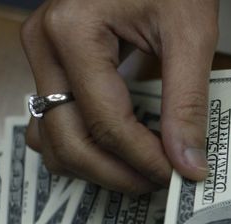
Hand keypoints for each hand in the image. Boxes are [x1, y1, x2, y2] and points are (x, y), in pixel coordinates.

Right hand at [20, 0, 218, 193]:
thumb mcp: (190, 34)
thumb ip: (188, 103)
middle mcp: (43, 46)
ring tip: (143, 170)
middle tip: (160, 183)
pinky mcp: (50, 64)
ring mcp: (40, 55)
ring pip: (51, 139)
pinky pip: (53, 121)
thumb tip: (189, 165)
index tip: (179, 177)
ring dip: (94, 166)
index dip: (144, 160)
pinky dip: (83, 145)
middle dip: (116, 174)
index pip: (106, 123)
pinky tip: (122, 150)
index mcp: (72, 33)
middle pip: (67, 141)